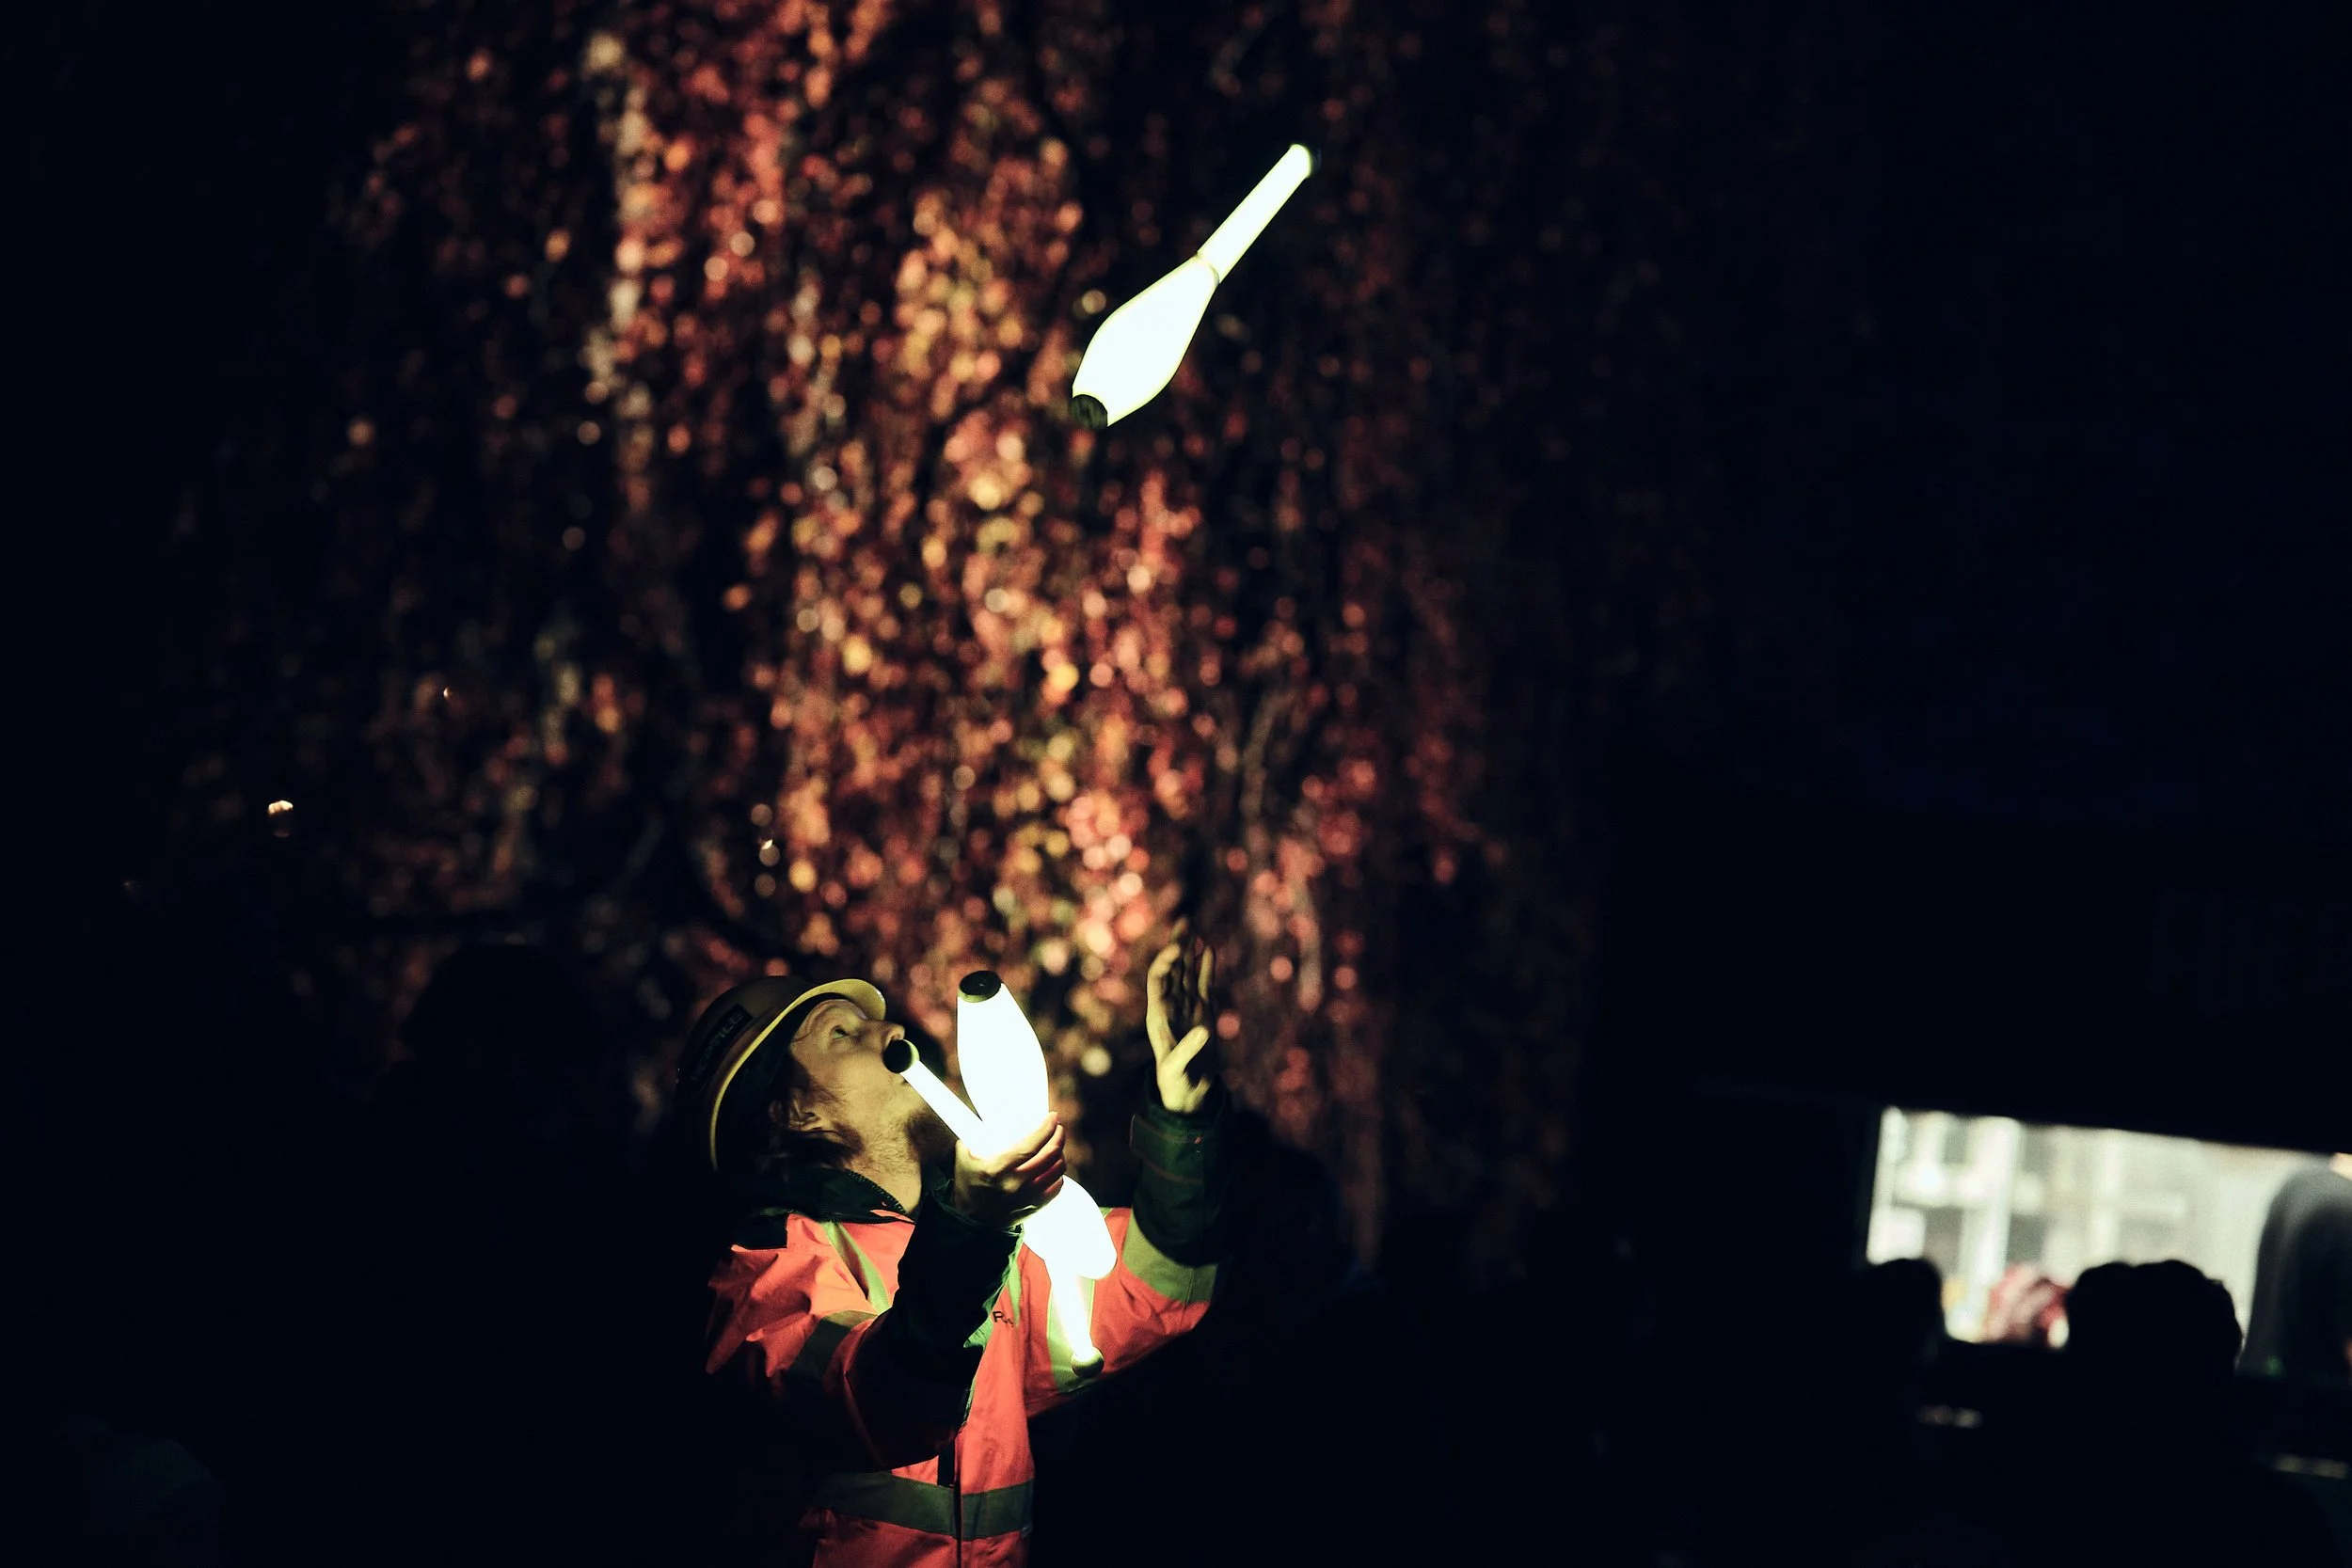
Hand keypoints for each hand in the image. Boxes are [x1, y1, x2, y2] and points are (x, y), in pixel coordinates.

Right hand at [947, 1113, 1065, 1229]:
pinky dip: (1058, 1174)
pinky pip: (1057, 1187)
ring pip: (1057, 1170)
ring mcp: (1028, 1197)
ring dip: (1060, 1154)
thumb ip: (972, 1136)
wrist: (969, 1223)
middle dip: (1058, 1136)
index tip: (1053, 1116)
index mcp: (999, 1168)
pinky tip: (1055, 1166)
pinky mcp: (1034, 1207)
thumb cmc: (967, 1186)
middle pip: (1050, 1154)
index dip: (1047, 1128)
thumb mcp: (964, 1159)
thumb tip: (981, 1117)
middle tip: (1058, 1127)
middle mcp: (1016, 1183)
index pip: (1032, 1144)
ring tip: (1056, 1146)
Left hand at [1146, 924, 1216, 1115]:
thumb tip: (1204, 1031)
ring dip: (1190, 950)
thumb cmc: (1175, 1083)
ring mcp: (1187, 1007)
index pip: (1158, 980)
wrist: (1187, 1092)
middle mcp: (1171, 1006)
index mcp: (1158, 1015)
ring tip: (1193, 925)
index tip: (1180, 948)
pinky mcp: (1203, 1012)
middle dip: (1177, 945)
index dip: (1166, 962)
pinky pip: (1204, 984)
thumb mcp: (1178, 1070)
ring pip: (1188, 972)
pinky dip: (1207, 967)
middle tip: (1184, 920)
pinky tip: (1209, 949)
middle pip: (1172, 969)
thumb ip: (1188, 1051)